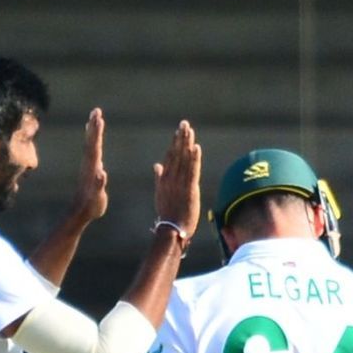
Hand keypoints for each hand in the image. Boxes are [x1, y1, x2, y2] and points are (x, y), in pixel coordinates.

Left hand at [65, 108, 108, 227]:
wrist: (81, 211)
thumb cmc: (90, 205)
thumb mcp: (96, 197)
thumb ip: (99, 184)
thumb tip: (101, 173)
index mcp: (92, 167)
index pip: (94, 146)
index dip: (96, 133)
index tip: (98, 118)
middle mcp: (89, 164)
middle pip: (92, 141)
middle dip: (94, 126)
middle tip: (96, 111)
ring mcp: (89, 166)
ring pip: (91, 144)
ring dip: (94, 130)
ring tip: (96, 117)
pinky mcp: (91, 170)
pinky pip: (92, 151)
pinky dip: (93, 141)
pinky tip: (94, 136)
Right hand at [152, 120, 202, 238]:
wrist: (172, 229)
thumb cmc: (167, 213)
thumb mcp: (160, 193)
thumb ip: (159, 178)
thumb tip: (156, 165)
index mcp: (164, 178)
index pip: (170, 157)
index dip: (175, 143)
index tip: (178, 131)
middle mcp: (171, 178)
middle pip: (177, 154)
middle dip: (181, 138)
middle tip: (185, 124)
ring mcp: (179, 183)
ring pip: (184, 160)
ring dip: (187, 144)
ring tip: (190, 131)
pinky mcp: (189, 190)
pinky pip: (192, 171)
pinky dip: (194, 159)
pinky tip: (196, 148)